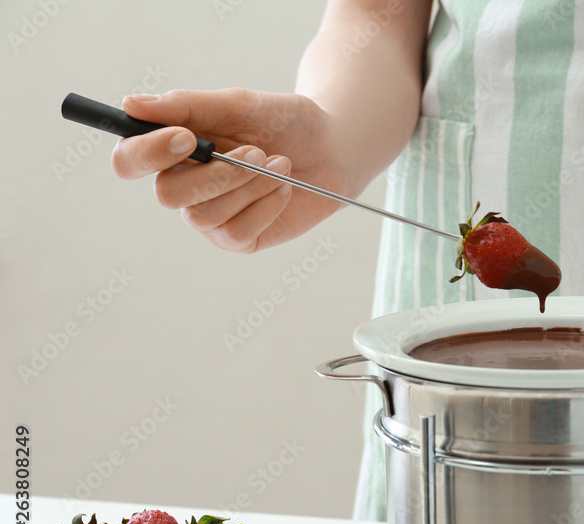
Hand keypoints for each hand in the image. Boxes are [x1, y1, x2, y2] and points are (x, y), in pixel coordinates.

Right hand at [111, 88, 353, 251]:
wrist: (333, 149)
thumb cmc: (284, 123)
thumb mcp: (239, 104)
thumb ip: (187, 105)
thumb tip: (131, 104)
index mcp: (173, 149)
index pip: (130, 161)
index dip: (149, 153)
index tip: (185, 137)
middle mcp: (184, 186)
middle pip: (168, 194)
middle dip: (217, 173)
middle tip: (257, 151)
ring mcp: (210, 217)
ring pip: (204, 215)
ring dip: (247, 187)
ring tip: (279, 164)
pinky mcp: (239, 239)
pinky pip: (236, 232)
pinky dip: (265, 206)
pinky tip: (284, 188)